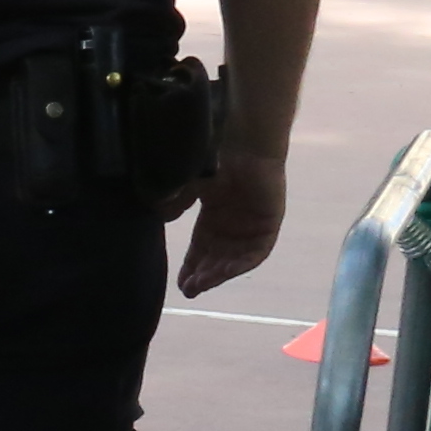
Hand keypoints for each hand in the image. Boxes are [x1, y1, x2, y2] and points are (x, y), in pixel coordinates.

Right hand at [174, 152, 287, 298]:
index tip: (180, 283)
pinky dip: (241, 264)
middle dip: (203, 275)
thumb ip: (173, 202)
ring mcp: (252, 223)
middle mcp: (233, 221)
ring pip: (235, 258)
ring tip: (203, 284)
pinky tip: (225, 272)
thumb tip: (162, 218)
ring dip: (220, 274)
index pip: (202, 247)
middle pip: (217, 257)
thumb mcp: (187, 183)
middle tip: (190, 289)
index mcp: (214, 212)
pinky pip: (257, 251)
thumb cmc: (215, 156)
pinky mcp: (269, 222)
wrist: (244, 141)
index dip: (190, 266)